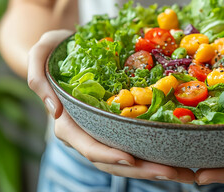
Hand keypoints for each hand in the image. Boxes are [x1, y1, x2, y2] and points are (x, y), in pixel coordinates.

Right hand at [27, 30, 194, 182]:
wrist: (69, 51)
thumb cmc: (55, 52)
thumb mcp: (40, 54)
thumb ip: (37, 78)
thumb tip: (54, 111)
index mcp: (69, 124)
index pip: (88, 146)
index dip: (108, 155)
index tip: (130, 159)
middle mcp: (88, 134)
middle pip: (115, 161)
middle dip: (143, 170)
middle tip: (173, 172)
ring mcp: (105, 133)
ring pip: (130, 160)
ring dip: (156, 168)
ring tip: (185, 172)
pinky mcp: (119, 127)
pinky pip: (138, 145)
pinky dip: (157, 153)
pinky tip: (179, 156)